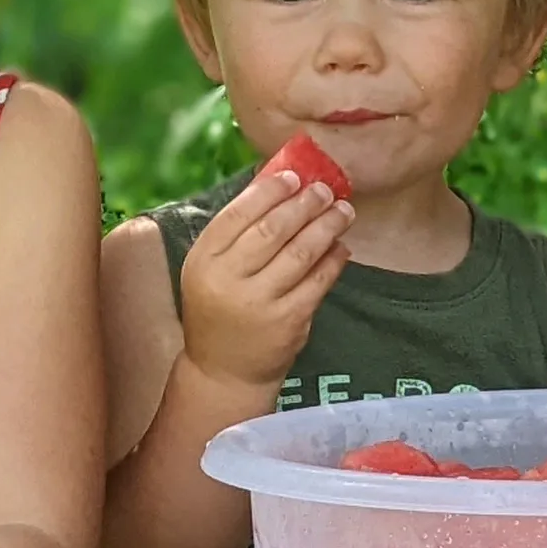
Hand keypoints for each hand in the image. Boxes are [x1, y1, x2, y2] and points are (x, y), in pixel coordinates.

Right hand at [180, 168, 353, 389]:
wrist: (224, 371)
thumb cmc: (220, 309)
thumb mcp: (212, 270)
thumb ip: (237, 233)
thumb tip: (278, 181)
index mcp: (204, 260)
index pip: (237, 214)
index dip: (269, 191)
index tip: (294, 177)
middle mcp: (228, 281)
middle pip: (272, 230)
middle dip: (304, 204)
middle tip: (325, 190)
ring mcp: (259, 303)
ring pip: (300, 252)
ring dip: (326, 226)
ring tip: (343, 210)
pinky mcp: (288, 321)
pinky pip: (318, 281)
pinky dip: (334, 259)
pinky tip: (342, 246)